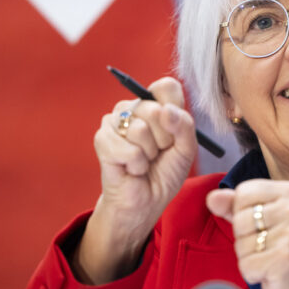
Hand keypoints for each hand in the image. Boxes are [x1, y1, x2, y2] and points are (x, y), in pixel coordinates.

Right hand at [74, 77, 197, 283]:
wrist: (145, 201)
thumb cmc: (164, 173)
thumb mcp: (186, 149)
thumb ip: (184, 126)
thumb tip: (167, 110)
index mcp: (155, 104)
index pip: (166, 87)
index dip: (175, 111)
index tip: (174, 132)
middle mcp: (133, 107)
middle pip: (156, 109)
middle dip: (164, 140)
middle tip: (158, 153)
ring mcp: (115, 121)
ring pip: (140, 130)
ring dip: (149, 154)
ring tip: (145, 161)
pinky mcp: (102, 139)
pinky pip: (128, 150)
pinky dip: (136, 165)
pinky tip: (132, 169)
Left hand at [207, 180, 288, 288]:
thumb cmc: (277, 246)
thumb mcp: (256, 218)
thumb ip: (233, 205)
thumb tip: (212, 197)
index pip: (243, 192)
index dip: (242, 212)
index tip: (263, 225)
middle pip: (240, 219)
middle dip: (244, 238)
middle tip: (266, 246)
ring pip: (241, 243)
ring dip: (248, 257)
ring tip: (268, 258)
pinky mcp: (285, 259)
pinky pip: (246, 265)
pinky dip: (252, 273)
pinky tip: (269, 272)